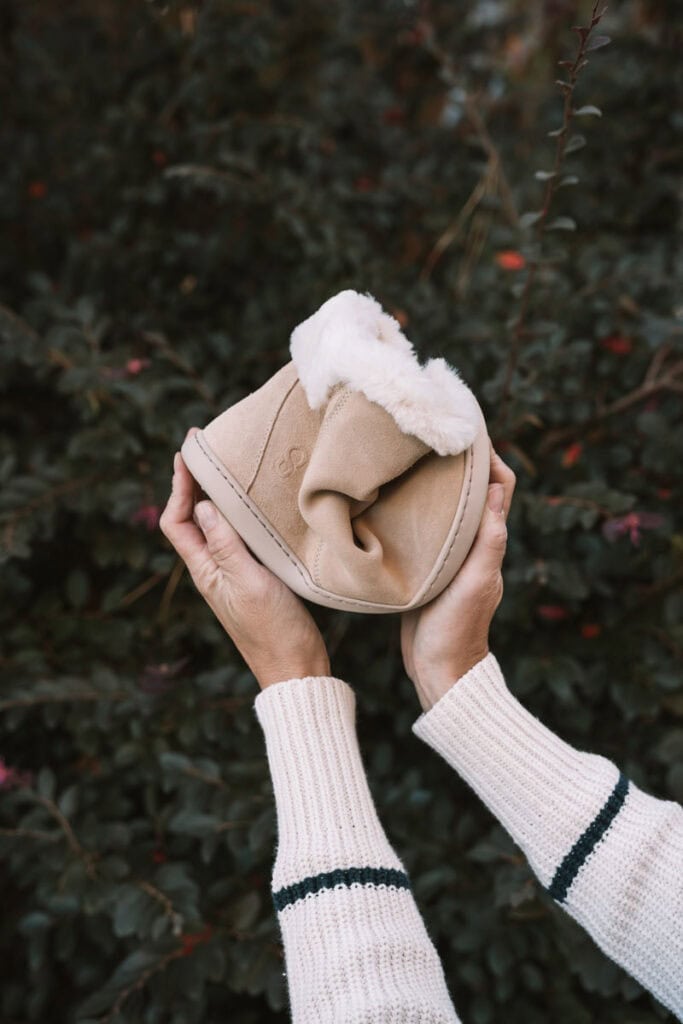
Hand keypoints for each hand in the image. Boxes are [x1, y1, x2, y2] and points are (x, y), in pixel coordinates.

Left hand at [159, 429, 330, 688]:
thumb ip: (224, 544)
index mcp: (204, 570)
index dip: (178, 486)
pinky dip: (241, 514)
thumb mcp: (247, 582)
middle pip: (192, 519)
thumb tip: (200, 504)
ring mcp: (235, 573)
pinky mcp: (257, 576)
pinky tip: (257, 502)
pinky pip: (240, 537)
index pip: (176, 521)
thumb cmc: (273, 629)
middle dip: (194, 484)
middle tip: (205, 449)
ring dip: (217, 496)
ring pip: (217, 526)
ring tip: (228, 466)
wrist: (297, 666)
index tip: (187, 454)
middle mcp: (214, 569)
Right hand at [401, 444, 515, 710]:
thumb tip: (496, 488)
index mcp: (489, 543)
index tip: (469, 428)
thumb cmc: (458, 629)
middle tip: (431, 432)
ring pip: (447, 506)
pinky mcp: (426, 567)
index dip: (490, 455)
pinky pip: (424, 528)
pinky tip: (388, 497)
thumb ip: (488, 540)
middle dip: (458, 460)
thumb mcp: (476, 582)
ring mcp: (450, 555)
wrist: (438, 671)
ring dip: (434, 482)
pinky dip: (414, 508)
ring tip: (407, 456)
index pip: (499, 486)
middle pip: (471, 490)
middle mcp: (473, 543)